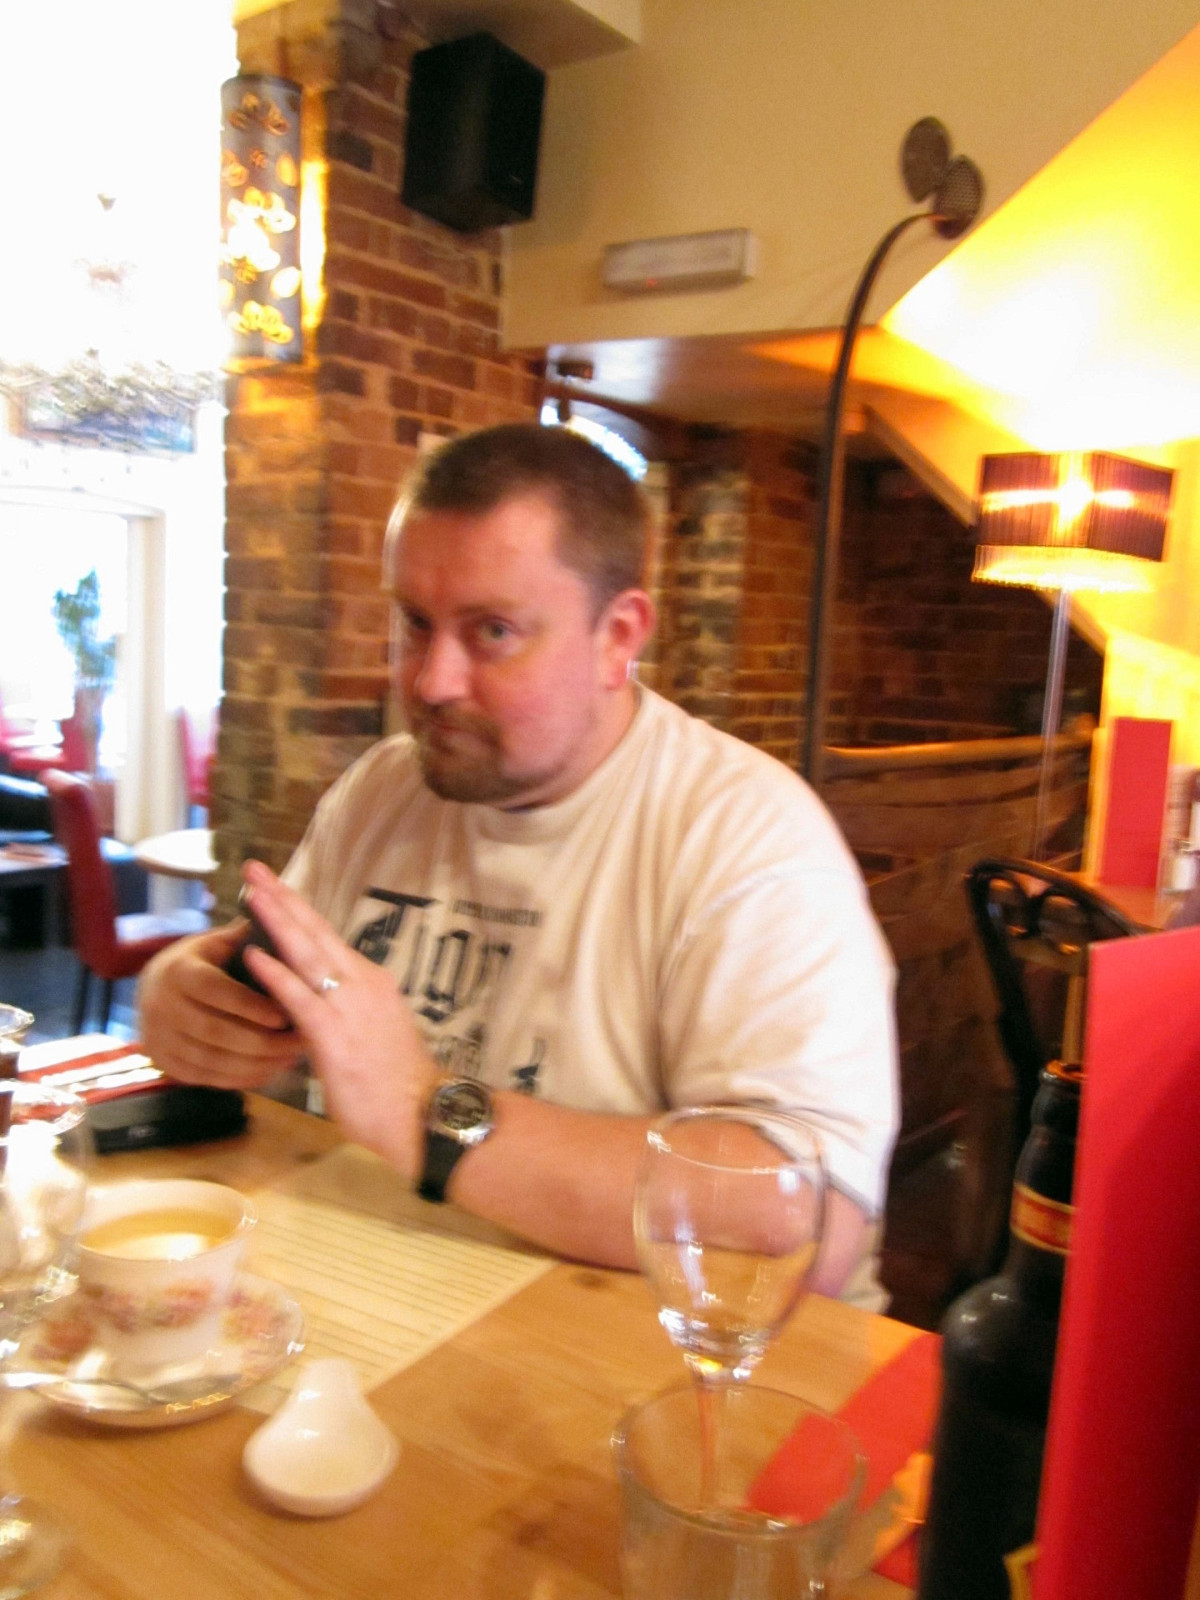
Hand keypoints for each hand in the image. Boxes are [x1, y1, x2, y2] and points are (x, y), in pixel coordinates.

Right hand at [138, 923, 305, 1088]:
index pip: (215, 990)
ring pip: (212, 1060)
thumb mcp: (216, 943)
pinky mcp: (163, 1063)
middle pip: (216, 1032)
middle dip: (263, 1042)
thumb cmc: (199, 962)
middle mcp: (161, 1005)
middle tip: (301, 1042)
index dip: (251, 1005)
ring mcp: (158, 1038)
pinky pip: (205, 1078)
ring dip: (257, 1064)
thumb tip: (287, 927)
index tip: (286, 1015)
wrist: (152, 988)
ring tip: (291, 1059)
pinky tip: (269, 1071)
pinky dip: (240, 1078)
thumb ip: (247, 941)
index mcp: (178, 970)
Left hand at [237, 861, 437, 1175]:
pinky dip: (275, 973)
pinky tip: (253, 955)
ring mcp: (348, 1005)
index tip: (275, 886)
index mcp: (370, 980)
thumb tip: (310, 1002)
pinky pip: (300, 997)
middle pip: (315, 931)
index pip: (327, 937)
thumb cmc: (396, 1082)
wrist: (421, 1111)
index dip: (298, 910)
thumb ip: (341, 1011)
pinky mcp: (334, 1033)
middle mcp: (361, 981)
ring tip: (251, 894)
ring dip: (276, 921)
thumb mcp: (369, 1032)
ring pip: (307, 953)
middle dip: (282, 898)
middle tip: (255, 869)